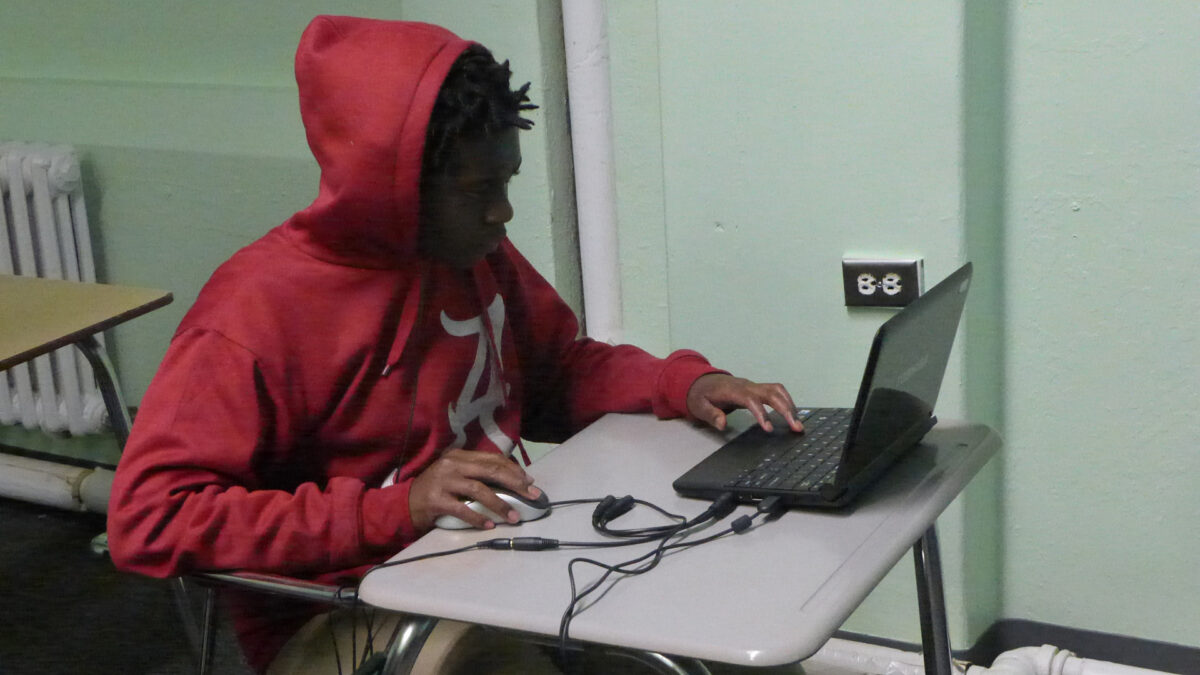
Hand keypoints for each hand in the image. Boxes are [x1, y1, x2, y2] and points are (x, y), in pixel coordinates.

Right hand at [408, 449, 539, 530]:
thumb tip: (511, 481)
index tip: (529, 482)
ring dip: (500, 504)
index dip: (513, 469)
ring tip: (514, 517)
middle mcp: (451, 464)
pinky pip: (462, 509)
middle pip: (490, 470)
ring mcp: (442, 481)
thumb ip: (476, 473)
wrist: (404, 503)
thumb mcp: (455, 474)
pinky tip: (489, 524)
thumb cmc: (436, 490)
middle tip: (532, 495)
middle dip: (515, 483)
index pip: (492, 458)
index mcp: (459, 455)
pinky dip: (478, 518)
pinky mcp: (435, 500)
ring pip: (479, 490)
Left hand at [686, 373, 803, 433]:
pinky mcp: (758, 388)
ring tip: (798, 423)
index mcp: (733, 391)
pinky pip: (777, 391)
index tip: (769, 429)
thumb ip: (711, 415)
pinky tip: (792, 414)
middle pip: (771, 393)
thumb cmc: (701, 395)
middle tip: (797, 427)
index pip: (752, 400)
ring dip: (790, 405)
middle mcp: (747, 386)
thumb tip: (723, 423)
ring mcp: (754, 386)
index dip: (762, 413)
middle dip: (786, 409)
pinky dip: (787, 401)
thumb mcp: (699, 406)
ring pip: (777, 390)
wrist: (701, 381)